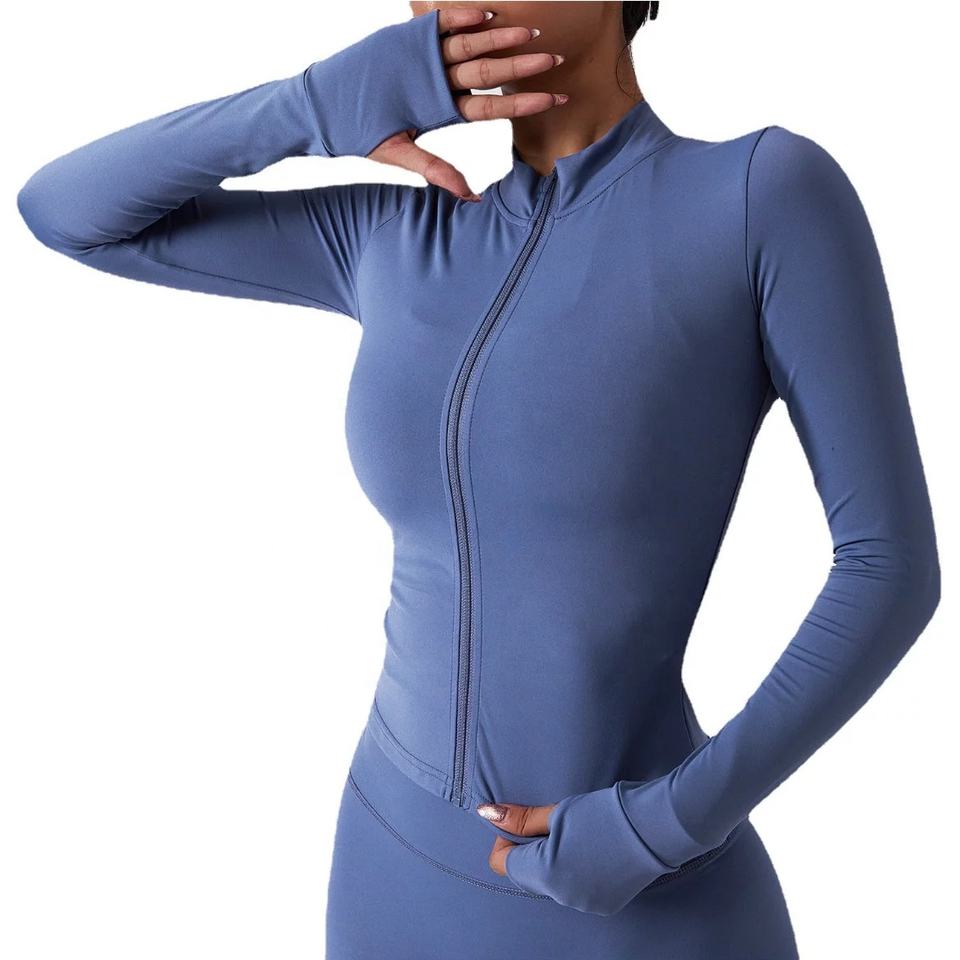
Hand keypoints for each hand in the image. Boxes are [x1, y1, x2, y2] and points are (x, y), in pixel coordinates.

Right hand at [368, 6, 568, 200]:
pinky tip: (486, 14)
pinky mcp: (409, 37)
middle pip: (488, 74)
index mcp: (444, 109)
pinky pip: (440, 24)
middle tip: (554, 60)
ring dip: (500, 39)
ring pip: (470, 47)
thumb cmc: (362, 133)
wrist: (324, 106)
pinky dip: (461, 17)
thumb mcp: (400, 155)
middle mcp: (442, 82)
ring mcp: (427, 58)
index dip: (523, 103)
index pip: (492, 107)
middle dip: (521, 67)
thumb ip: (437, 171)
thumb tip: (472, 200)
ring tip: (530, 32)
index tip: (555, 99)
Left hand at [476, 784, 678, 916]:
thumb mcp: (558, 811)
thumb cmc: (606, 812)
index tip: (526, 820)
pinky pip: (576, 889)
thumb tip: (487, 814)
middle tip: (553, 822)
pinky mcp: (606, 904)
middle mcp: (563, 898)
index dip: (507, 838)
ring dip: (555, 860)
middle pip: (528, 873)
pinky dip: (577, 870)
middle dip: (532, 849)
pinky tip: (595, 848)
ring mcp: (586, 905)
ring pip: (553, 882)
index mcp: (546, 874)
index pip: (503, 863)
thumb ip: (521, 819)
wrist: (658, 826)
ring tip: (578, 833)